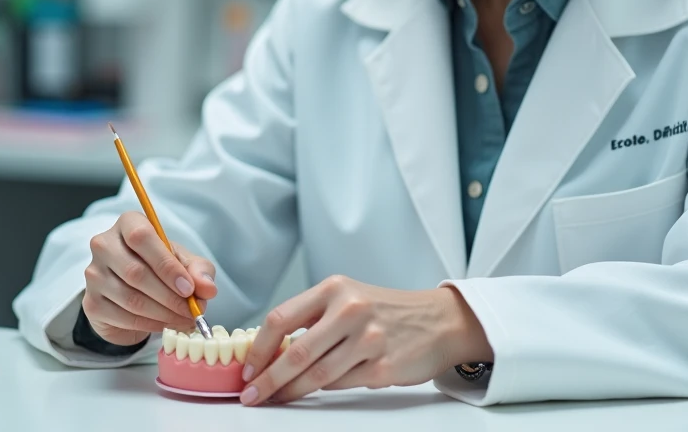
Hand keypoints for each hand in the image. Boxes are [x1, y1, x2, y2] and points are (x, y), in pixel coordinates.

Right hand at [82, 211, 217, 346]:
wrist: (132, 290)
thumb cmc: (160, 266)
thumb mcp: (184, 262)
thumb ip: (199, 270)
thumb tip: (208, 289)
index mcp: (128, 223)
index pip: (142, 237)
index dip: (166, 265)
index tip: (189, 288)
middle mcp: (104, 245)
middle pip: (135, 272)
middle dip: (169, 296)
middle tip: (191, 311)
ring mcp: (93, 274)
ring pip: (130, 298)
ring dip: (163, 313)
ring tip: (184, 319)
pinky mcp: (91, 303)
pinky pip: (123, 317)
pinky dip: (150, 324)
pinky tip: (165, 324)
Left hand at [238, 275, 491, 404]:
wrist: (440, 320)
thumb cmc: (388, 310)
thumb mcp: (350, 297)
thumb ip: (314, 318)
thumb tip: (271, 351)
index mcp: (335, 289)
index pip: (281, 318)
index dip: (259, 348)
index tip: (247, 367)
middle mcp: (350, 310)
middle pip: (295, 353)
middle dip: (267, 379)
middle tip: (251, 394)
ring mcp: (368, 339)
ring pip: (316, 374)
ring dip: (289, 391)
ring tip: (275, 399)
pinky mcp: (382, 367)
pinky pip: (341, 384)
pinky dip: (323, 390)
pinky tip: (313, 392)